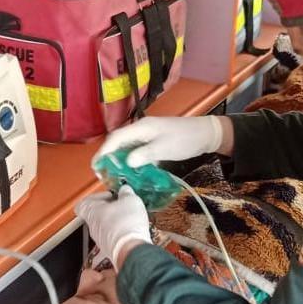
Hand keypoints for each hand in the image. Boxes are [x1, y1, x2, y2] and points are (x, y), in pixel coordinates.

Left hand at [76, 185, 151, 268]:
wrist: (130, 248)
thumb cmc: (126, 224)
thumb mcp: (130, 199)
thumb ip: (126, 193)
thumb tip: (126, 190)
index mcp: (92, 211)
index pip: (83, 203)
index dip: (96, 197)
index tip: (109, 194)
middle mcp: (93, 226)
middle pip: (96, 214)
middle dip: (110, 207)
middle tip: (122, 203)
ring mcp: (100, 239)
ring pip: (104, 226)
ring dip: (116, 219)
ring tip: (130, 216)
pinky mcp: (110, 248)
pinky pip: (113, 236)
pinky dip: (121, 231)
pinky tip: (132, 228)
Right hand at [92, 115, 228, 169]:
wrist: (206, 134)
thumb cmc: (185, 140)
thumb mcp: (164, 148)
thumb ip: (144, 154)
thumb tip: (127, 162)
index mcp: (141, 127)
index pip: (115, 138)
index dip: (103, 152)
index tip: (96, 167)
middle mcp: (141, 129)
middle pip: (118, 142)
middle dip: (109, 157)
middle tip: (103, 174)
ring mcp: (148, 134)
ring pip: (128, 146)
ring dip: (120, 159)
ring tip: (114, 175)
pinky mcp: (155, 140)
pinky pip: (138, 149)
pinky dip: (132, 160)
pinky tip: (132, 171)